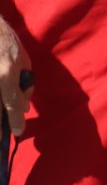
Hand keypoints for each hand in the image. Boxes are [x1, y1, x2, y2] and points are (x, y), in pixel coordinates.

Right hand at [0, 18, 32, 136]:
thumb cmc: (7, 42)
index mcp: (6, 74)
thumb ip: (25, 85)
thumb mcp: (23, 60)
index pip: (11, 104)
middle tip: (1, 142)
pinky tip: (2, 106)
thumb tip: (24, 108)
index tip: (17, 132)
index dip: (14, 121)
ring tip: (1, 134)